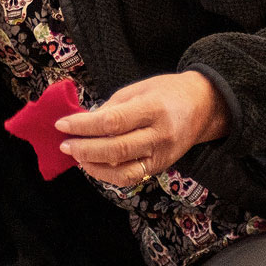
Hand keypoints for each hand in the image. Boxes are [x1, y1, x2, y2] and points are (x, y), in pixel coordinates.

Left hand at [54, 70, 229, 188]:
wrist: (203, 107)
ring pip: (122, 172)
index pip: (113, 121)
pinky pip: (130, 177)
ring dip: (93, 166)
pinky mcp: (160, 168)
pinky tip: (94, 164)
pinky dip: (108, 174)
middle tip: (64, 144)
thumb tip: (84, 123)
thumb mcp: (139, 88)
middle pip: (115, 149)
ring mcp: (162, 156)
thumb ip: (112, 107)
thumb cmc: (167, 92)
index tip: (62, 124)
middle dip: (84, 149)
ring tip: (77, 156)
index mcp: (154, 109)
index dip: (83, 126)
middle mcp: (160, 135)